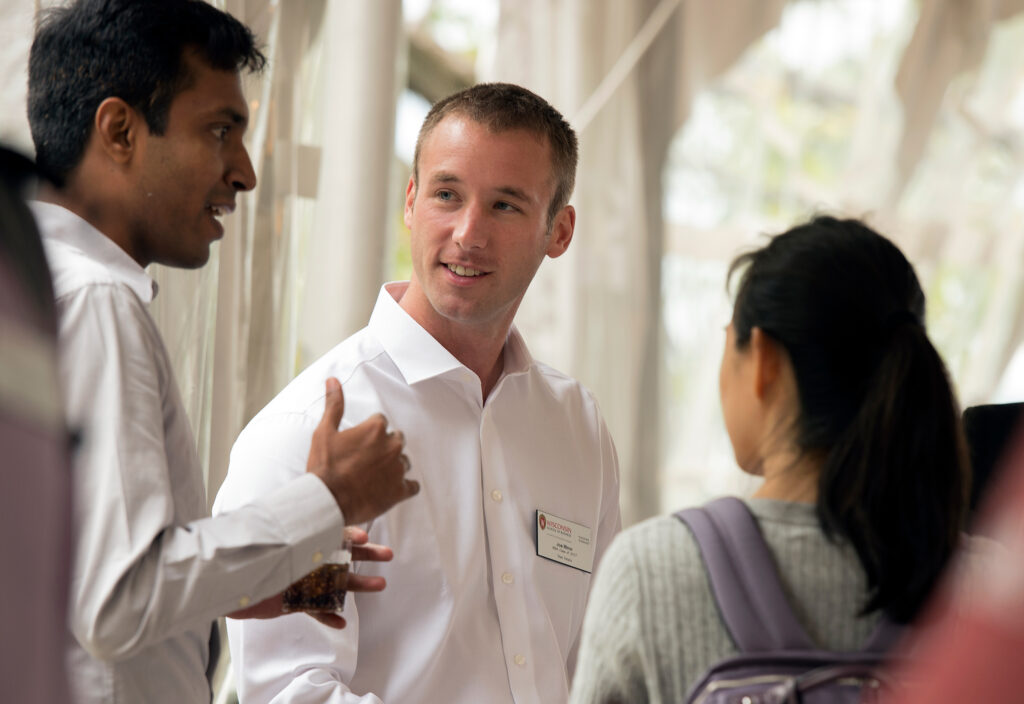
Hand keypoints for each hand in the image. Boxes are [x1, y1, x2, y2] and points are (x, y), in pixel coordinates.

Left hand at [225, 528, 394, 628]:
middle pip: (342, 557)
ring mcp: (303, 583)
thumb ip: (279, 530)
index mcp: (302, 543)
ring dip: (358, 585)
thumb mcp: (263, 539)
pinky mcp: (293, 603)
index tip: (364, 538)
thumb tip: (285, 510)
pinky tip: (342, 622)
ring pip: (337, 584)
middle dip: (366, 556)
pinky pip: (315, 612)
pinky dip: (328, 617)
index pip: (330, 535)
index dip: (349, 535)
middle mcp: (307, 561)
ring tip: (381, 584)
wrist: (225, 585)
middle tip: (388, 555)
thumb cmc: (244, 558)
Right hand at [307, 378, 418, 524]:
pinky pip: (413, 486)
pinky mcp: (400, 490)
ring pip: (403, 462)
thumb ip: (334, 404)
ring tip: (373, 477)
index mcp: (376, 428)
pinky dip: (404, 487)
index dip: (368, 433)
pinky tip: (390, 490)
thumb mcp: (325, 431)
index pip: (380, 422)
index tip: (358, 444)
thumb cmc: (324, 466)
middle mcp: (392, 445)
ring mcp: (398, 469)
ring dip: (393, 466)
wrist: (326, 500)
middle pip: (396, 440)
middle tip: (366, 460)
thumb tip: (333, 380)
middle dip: (384, 447)